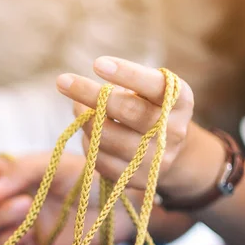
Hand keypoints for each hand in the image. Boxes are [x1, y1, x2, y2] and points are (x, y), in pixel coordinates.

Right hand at [0, 153, 137, 244]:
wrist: (116, 209)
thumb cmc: (87, 178)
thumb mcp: (53, 164)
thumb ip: (20, 171)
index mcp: (6, 172)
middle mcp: (1, 199)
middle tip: (1, 192)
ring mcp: (10, 226)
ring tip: (28, 207)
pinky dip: (6, 243)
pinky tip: (30, 234)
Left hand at [56, 57, 224, 201]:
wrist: (169, 151)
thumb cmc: (149, 109)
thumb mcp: (148, 92)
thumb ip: (122, 87)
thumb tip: (78, 95)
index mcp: (181, 101)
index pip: (155, 85)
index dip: (127, 73)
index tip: (97, 63)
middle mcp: (174, 131)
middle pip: (127, 111)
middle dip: (90, 94)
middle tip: (63, 81)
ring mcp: (157, 159)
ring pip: (108, 137)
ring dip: (85, 120)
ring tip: (77, 107)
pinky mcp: (139, 180)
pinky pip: (101, 160)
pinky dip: (89, 144)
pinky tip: (88, 133)